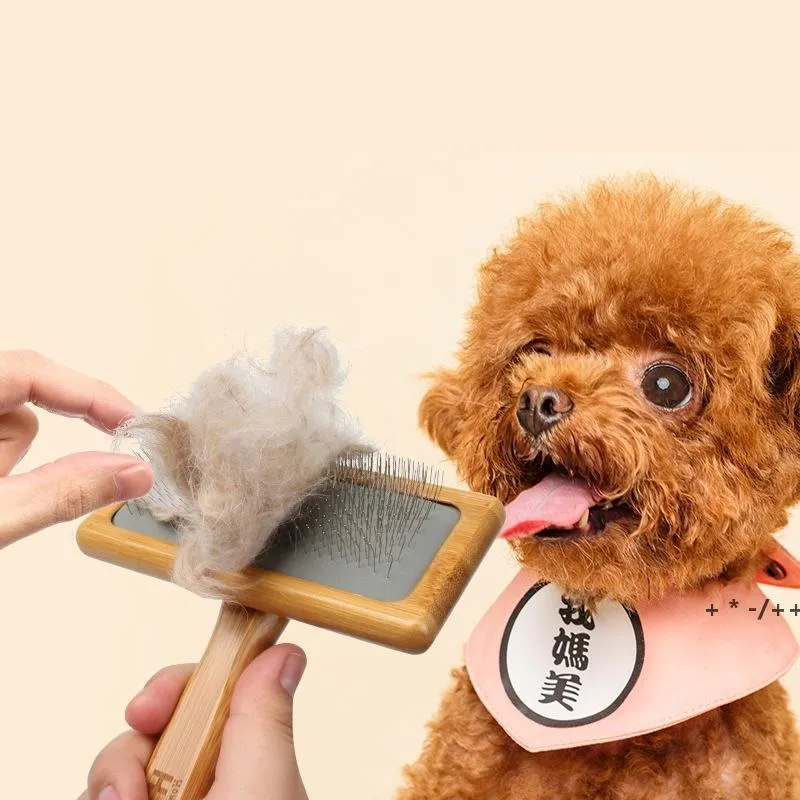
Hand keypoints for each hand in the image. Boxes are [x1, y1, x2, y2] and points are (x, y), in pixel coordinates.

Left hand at [0, 350, 152, 545]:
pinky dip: (4, 460)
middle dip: (46, 436)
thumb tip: (136, 472)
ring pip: (11, 418)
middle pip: (24, 390)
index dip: (89, 393)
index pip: (32, 371)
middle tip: (87, 468)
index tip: (133, 422)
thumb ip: (64, 493)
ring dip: (13, 457)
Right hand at [81, 644, 308, 799]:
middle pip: (158, 727)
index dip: (175, 690)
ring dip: (111, 780)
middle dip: (132, 747)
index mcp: (251, 764)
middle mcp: (211, 783)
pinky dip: (97, 795)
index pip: (211, 694)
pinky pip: (99, 793)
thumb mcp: (261, 787)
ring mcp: (169, 796)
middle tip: (129, 788)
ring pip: (122, 765)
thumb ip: (265, 721)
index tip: (145, 710)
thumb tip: (283, 653)